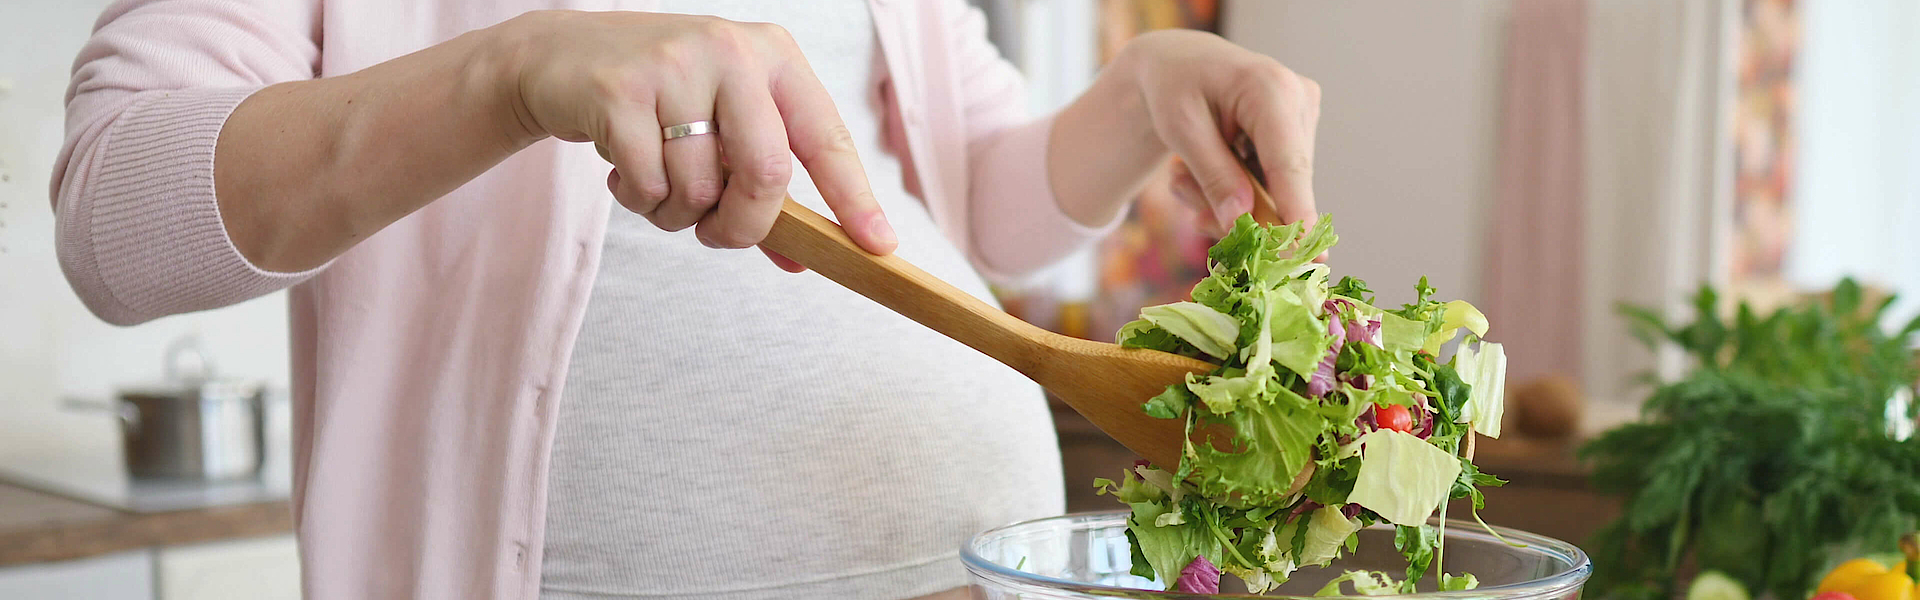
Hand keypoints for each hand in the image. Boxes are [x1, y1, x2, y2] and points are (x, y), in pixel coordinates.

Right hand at [498, 11, 895, 265]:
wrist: (559, 60)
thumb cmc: (658, 101)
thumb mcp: (722, 128)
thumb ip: (761, 188)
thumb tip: (803, 258)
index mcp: (773, 56)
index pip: (826, 136)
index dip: (853, 197)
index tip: (878, 246)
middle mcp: (731, 51)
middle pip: (766, 173)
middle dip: (743, 225)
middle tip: (718, 236)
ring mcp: (674, 65)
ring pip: (699, 189)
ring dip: (677, 214)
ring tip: (656, 182)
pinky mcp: (620, 91)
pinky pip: (647, 184)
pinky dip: (637, 199)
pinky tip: (623, 171)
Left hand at [1113, 29, 1321, 233]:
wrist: (1178, 63)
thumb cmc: (1174, 87)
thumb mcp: (1181, 129)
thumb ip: (1213, 176)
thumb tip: (1241, 222)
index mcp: (1270, 89)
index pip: (1289, 164)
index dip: (1297, 213)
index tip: (1305, 254)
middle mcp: (1299, 99)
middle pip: (1286, 183)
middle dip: (1244, 211)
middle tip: (1198, 218)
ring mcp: (1303, 115)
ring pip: (1280, 188)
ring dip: (1234, 200)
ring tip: (1188, 179)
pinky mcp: (1298, 131)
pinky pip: (1276, 181)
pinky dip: (1240, 190)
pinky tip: (1207, 174)